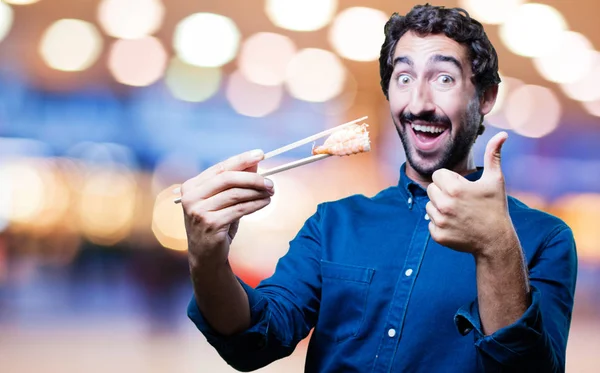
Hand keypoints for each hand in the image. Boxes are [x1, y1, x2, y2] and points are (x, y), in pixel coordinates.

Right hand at [179, 149, 273, 266]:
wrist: (206, 256)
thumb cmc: (216, 224)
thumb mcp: (224, 201)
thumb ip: (235, 182)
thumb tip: (255, 163)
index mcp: (191, 186)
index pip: (220, 168)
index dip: (241, 160)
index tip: (260, 154)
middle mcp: (191, 197)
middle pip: (228, 179)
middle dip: (253, 178)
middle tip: (270, 182)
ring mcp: (199, 211)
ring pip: (236, 194)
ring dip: (257, 192)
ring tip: (271, 192)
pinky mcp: (211, 224)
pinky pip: (240, 209)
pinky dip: (256, 204)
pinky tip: (265, 202)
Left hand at [425, 132, 516, 255]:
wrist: (496, 240)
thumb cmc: (495, 207)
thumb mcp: (495, 180)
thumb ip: (493, 155)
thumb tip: (502, 134)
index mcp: (454, 188)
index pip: (438, 175)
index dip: (450, 180)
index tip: (463, 187)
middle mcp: (444, 204)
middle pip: (431, 189)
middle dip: (443, 192)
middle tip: (461, 200)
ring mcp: (440, 221)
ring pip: (429, 206)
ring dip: (440, 208)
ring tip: (459, 213)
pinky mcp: (438, 235)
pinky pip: (430, 223)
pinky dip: (440, 224)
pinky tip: (456, 225)